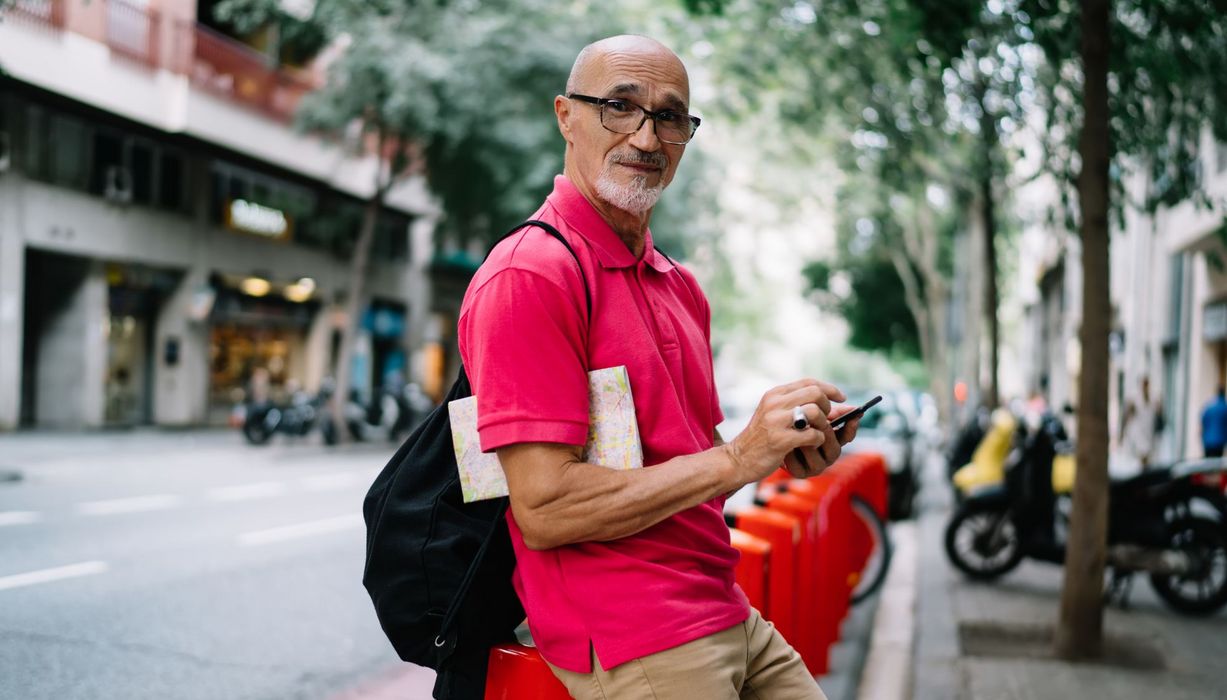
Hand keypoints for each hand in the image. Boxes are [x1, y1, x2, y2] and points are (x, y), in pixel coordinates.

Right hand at [725, 378, 846, 482]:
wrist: (738, 459)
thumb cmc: (762, 438)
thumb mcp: (775, 415)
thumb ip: (800, 406)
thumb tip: (840, 406)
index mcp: (774, 395)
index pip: (808, 382)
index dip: (829, 388)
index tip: (841, 397)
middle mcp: (774, 404)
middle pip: (815, 393)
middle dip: (827, 406)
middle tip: (826, 419)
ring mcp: (776, 421)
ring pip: (815, 412)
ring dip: (823, 424)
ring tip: (818, 433)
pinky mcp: (780, 440)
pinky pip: (813, 435)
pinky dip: (818, 440)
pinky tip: (811, 444)